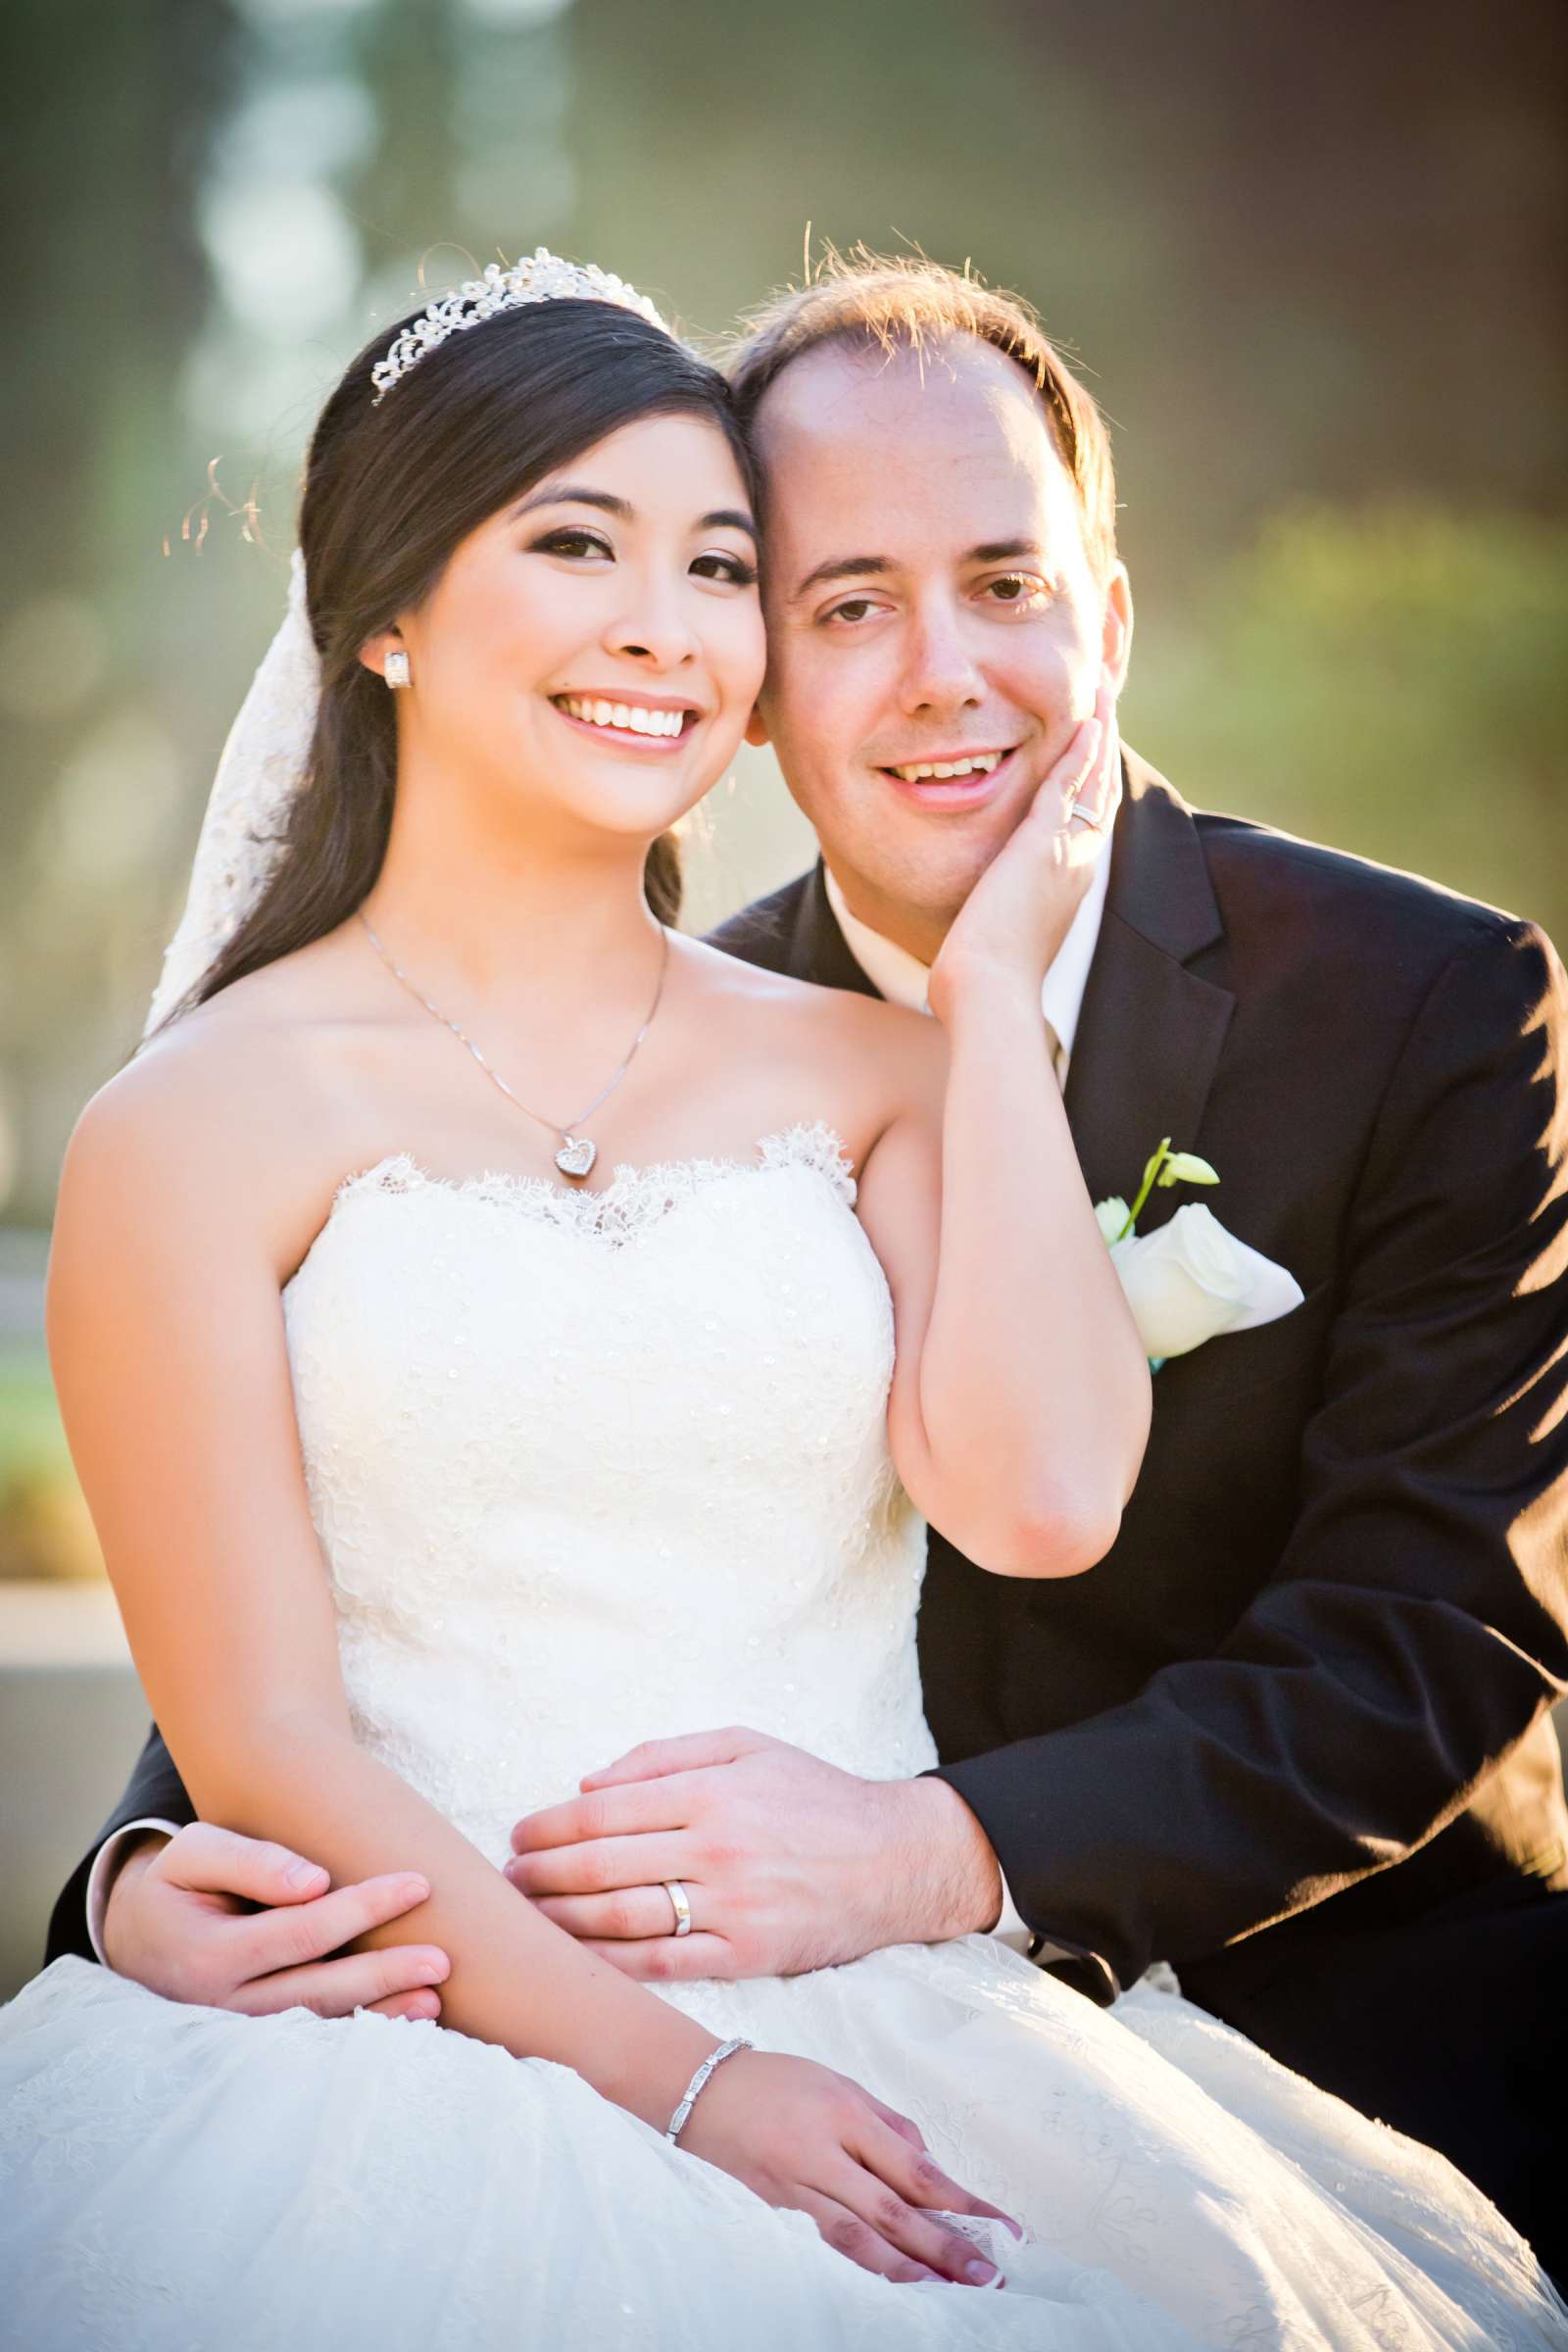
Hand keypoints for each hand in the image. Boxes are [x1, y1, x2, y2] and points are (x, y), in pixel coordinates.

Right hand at [101, 1822, 450, 2019]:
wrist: (141, 1939)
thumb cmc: (179, 1886)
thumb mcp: (195, 1855)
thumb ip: (250, 1862)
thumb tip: (314, 1883)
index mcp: (210, 1955)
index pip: (300, 1932)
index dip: (361, 1908)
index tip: (418, 1883)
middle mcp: (227, 2004)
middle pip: (317, 1990)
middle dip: (383, 1974)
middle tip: (443, 1959)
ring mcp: (244, 2031)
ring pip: (320, 2025)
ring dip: (380, 2014)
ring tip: (435, 2000)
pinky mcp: (261, 2039)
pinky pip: (317, 2039)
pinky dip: (363, 2030)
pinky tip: (409, 2021)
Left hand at [505, 1727, 1001, 1979]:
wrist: (895, 1859)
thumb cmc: (814, 1795)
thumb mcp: (747, 1745)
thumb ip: (665, 1756)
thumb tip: (589, 1784)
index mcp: (711, 1791)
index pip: (604, 1812)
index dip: (549, 1827)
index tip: (518, 1837)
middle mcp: (716, 1848)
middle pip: (600, 1867)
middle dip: (540, 1876)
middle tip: (505, 1882)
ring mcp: (730, 1906)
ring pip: (620, 1919)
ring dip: (560, 1923)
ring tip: (525, 1921)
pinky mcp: (744, 1954)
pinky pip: (661, 1965)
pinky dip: (608, 1966)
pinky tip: (574, 1963)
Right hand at [683, 2048, 1018, 2285]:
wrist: (700, 2089)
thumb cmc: (778, 2081)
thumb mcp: (839, 2083)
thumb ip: (888, 2126)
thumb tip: (930, 2171)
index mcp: (845, 2112)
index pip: (916, 2167)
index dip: (962, 2202)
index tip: (1004, 2229)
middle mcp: (822, 2151)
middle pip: (892, 2209)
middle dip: (944, 2246)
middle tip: (989, 2277)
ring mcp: (795, 2185)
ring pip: (856, 2236)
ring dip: (905, 2268)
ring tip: (947, 2292)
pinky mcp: (774, 2208)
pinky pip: (824, 2240)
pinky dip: (860, 2262)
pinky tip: (890, 2280)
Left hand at [927, 681, 1119, 1022]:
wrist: (987, 996)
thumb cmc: (979, 983)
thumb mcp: (990, 939)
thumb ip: (987, 917)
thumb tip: (964, 929)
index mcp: (1066, 887)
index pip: (1085, 819)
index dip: (1091, 779)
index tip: (1090, 744)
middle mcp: (1077, 868)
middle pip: (1100, 791)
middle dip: (1104, 743)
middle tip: (1107, 698)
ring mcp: (1066, 856)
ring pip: (1092, 780)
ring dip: (1100, 731)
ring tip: (1104, 688)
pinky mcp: (1044, 847)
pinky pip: (1069, 786)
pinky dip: (1081, 751)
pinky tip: (1087, 719)